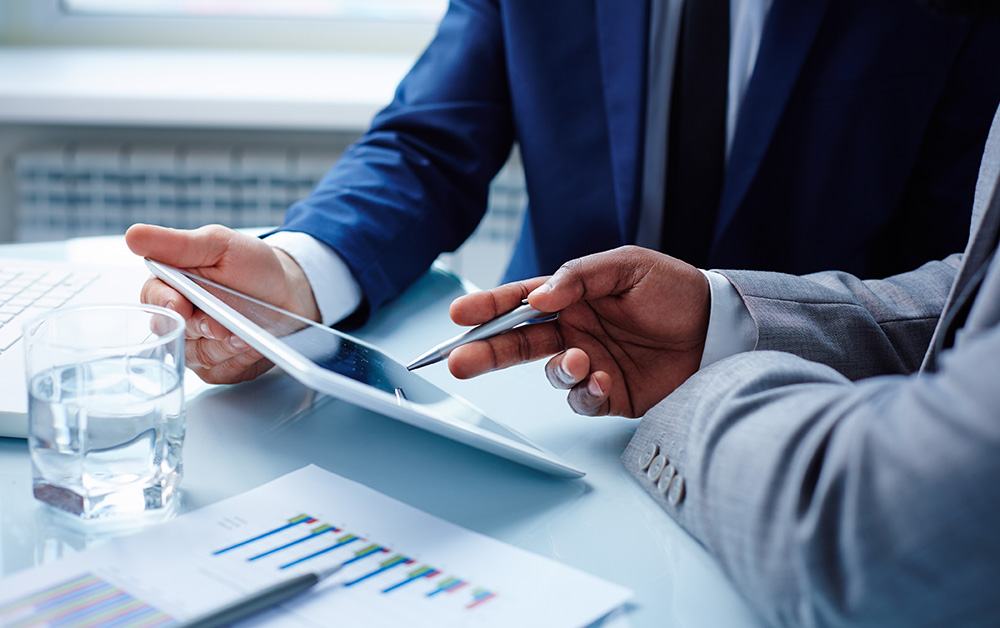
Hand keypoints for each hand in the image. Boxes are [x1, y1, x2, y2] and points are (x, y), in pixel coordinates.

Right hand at [125, 224, 320, 383]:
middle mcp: (178, 318)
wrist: (290, 292)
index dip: (165, 304)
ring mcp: (195, 345)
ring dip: (224, 345)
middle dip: (202, 327)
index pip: (153, 299)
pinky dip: (238, 358)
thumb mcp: (219, 245)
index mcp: (172, 285)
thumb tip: (133, 235)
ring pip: (196, 355)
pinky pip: (218, 371)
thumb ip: (177, 244)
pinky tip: (251, 345)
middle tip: (223, 324)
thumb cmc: (252, 266)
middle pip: (172, 333)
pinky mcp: (216, 367)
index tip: (181, 306)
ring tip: (246, 333)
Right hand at [447, 246, 709, 417]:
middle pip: (518, 343)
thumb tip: (538, 299)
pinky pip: (582, 399)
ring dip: (557, 369)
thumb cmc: (674, 289)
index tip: (460, 316)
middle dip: (485, 352)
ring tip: (579, 360)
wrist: (719, 327)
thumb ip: (579, 277)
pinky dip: (586, 392)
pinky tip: (601, 379)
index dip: (488, 308)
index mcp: (572, 298)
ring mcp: (589, 363)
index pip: (520, 302)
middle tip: (458, 361)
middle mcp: (574, 331)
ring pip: (550, 373)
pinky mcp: (610, 393)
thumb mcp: (626, 266)